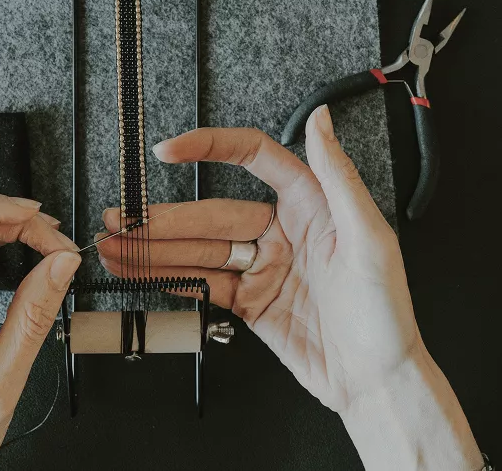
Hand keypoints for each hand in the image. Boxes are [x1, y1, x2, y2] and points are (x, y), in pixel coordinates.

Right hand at [99, 105, 412, 409]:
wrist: (377, 381)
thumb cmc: (385, 313)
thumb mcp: (370, 239)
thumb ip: (338, 177)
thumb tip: (320, 120)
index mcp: (312, 206)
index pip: (254, 160)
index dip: (210, 149)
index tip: (171, 150)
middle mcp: (283, 233)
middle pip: (211, 215)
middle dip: (163, 219)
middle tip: (122, 220)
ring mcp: (262, 269)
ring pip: (199, 251)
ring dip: (156, 249)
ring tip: (116, 245)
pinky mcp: (250, 302)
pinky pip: (203, 283)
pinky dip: (170, 278)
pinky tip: (142, 270)